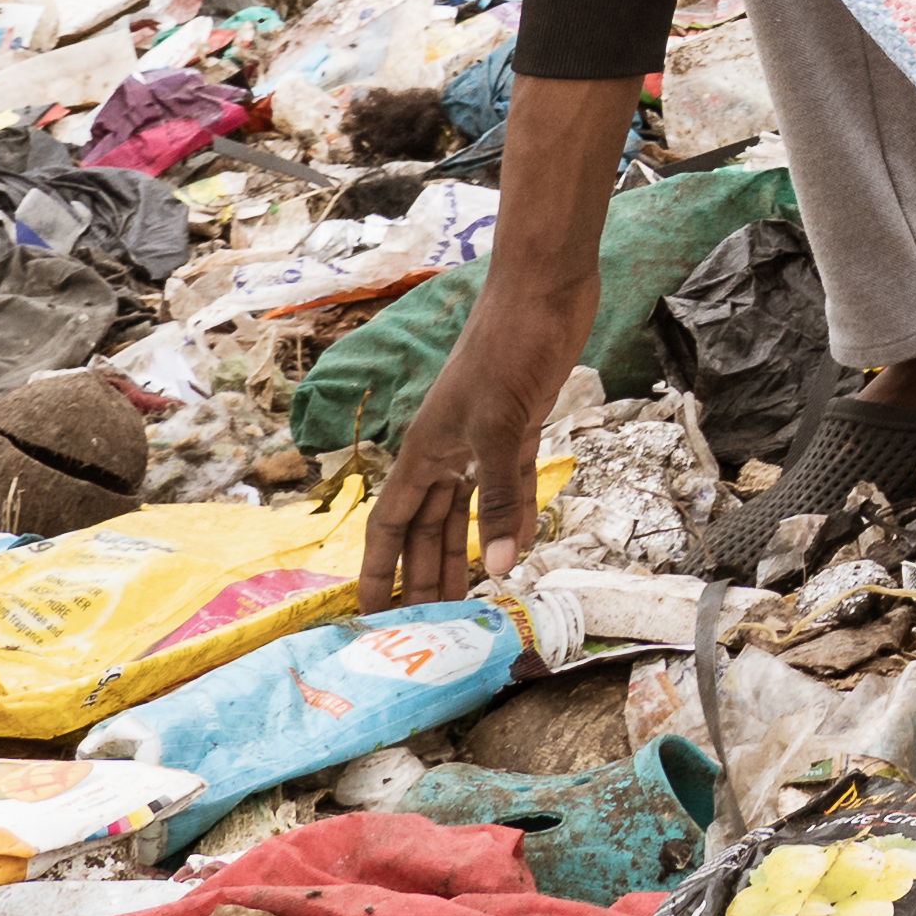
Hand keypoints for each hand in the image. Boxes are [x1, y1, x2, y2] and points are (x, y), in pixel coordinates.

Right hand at [361, 282, 592, 604]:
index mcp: (424, 450)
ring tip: (467, 599)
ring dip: (466, 552)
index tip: (370, 612)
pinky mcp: (522, 424)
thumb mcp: (502, 426)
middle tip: (429, 626)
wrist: (545, 288)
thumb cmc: (509, 346)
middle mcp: (447, 449)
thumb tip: (501, 567)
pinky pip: (509, 483)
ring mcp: (484, 437)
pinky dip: (513, 514)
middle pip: (427, 526)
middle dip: (424, 574)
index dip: (377, 569)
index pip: (390, 524)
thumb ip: (500, 497)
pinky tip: (521, 546)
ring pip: (466, 509)